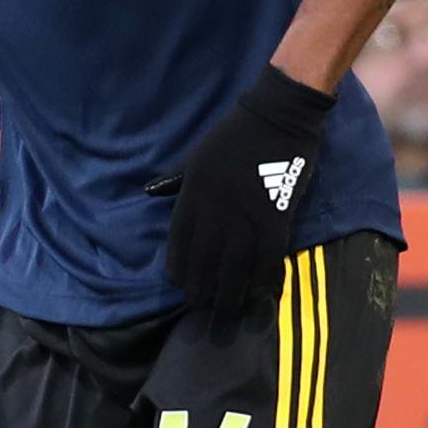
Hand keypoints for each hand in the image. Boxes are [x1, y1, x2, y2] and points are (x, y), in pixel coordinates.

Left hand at [157, 66, 332, 317]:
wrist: (278, 115)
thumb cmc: (236, 135)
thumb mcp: (197, 156)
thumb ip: (175, 179)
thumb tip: (149, 192)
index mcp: (193, 193)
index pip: (179, 242)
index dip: (179, 269)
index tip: (181, 287)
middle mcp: (216, 209)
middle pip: (204, 261)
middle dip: (201, 290)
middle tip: (202, 310)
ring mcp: (246, 215)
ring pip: (235, 267)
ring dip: (231, 294)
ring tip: (229, 311)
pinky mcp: (276, 216)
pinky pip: (269, 257)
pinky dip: (265, 278)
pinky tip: (262, 292)